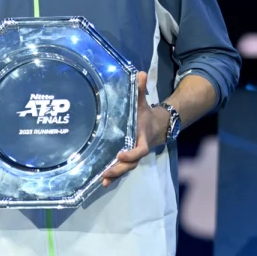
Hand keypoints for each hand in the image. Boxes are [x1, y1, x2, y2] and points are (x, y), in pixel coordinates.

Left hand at [99, 71, 165, 186]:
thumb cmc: (145, 114)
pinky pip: (121, 168)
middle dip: (120, 168)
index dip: (131, 153)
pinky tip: (101, 182)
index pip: (139, 150)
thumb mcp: (142, 102)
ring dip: (115, 175)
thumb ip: (140, 90)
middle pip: (130, 163)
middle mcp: (137, 149)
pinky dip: (113, 176)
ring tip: (103, 180)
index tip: (121, 153)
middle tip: (107, 172)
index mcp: (141, 138)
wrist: (155, 126)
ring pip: (125, 168)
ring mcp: (132, 155)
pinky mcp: (126, 158)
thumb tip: (139, 73)